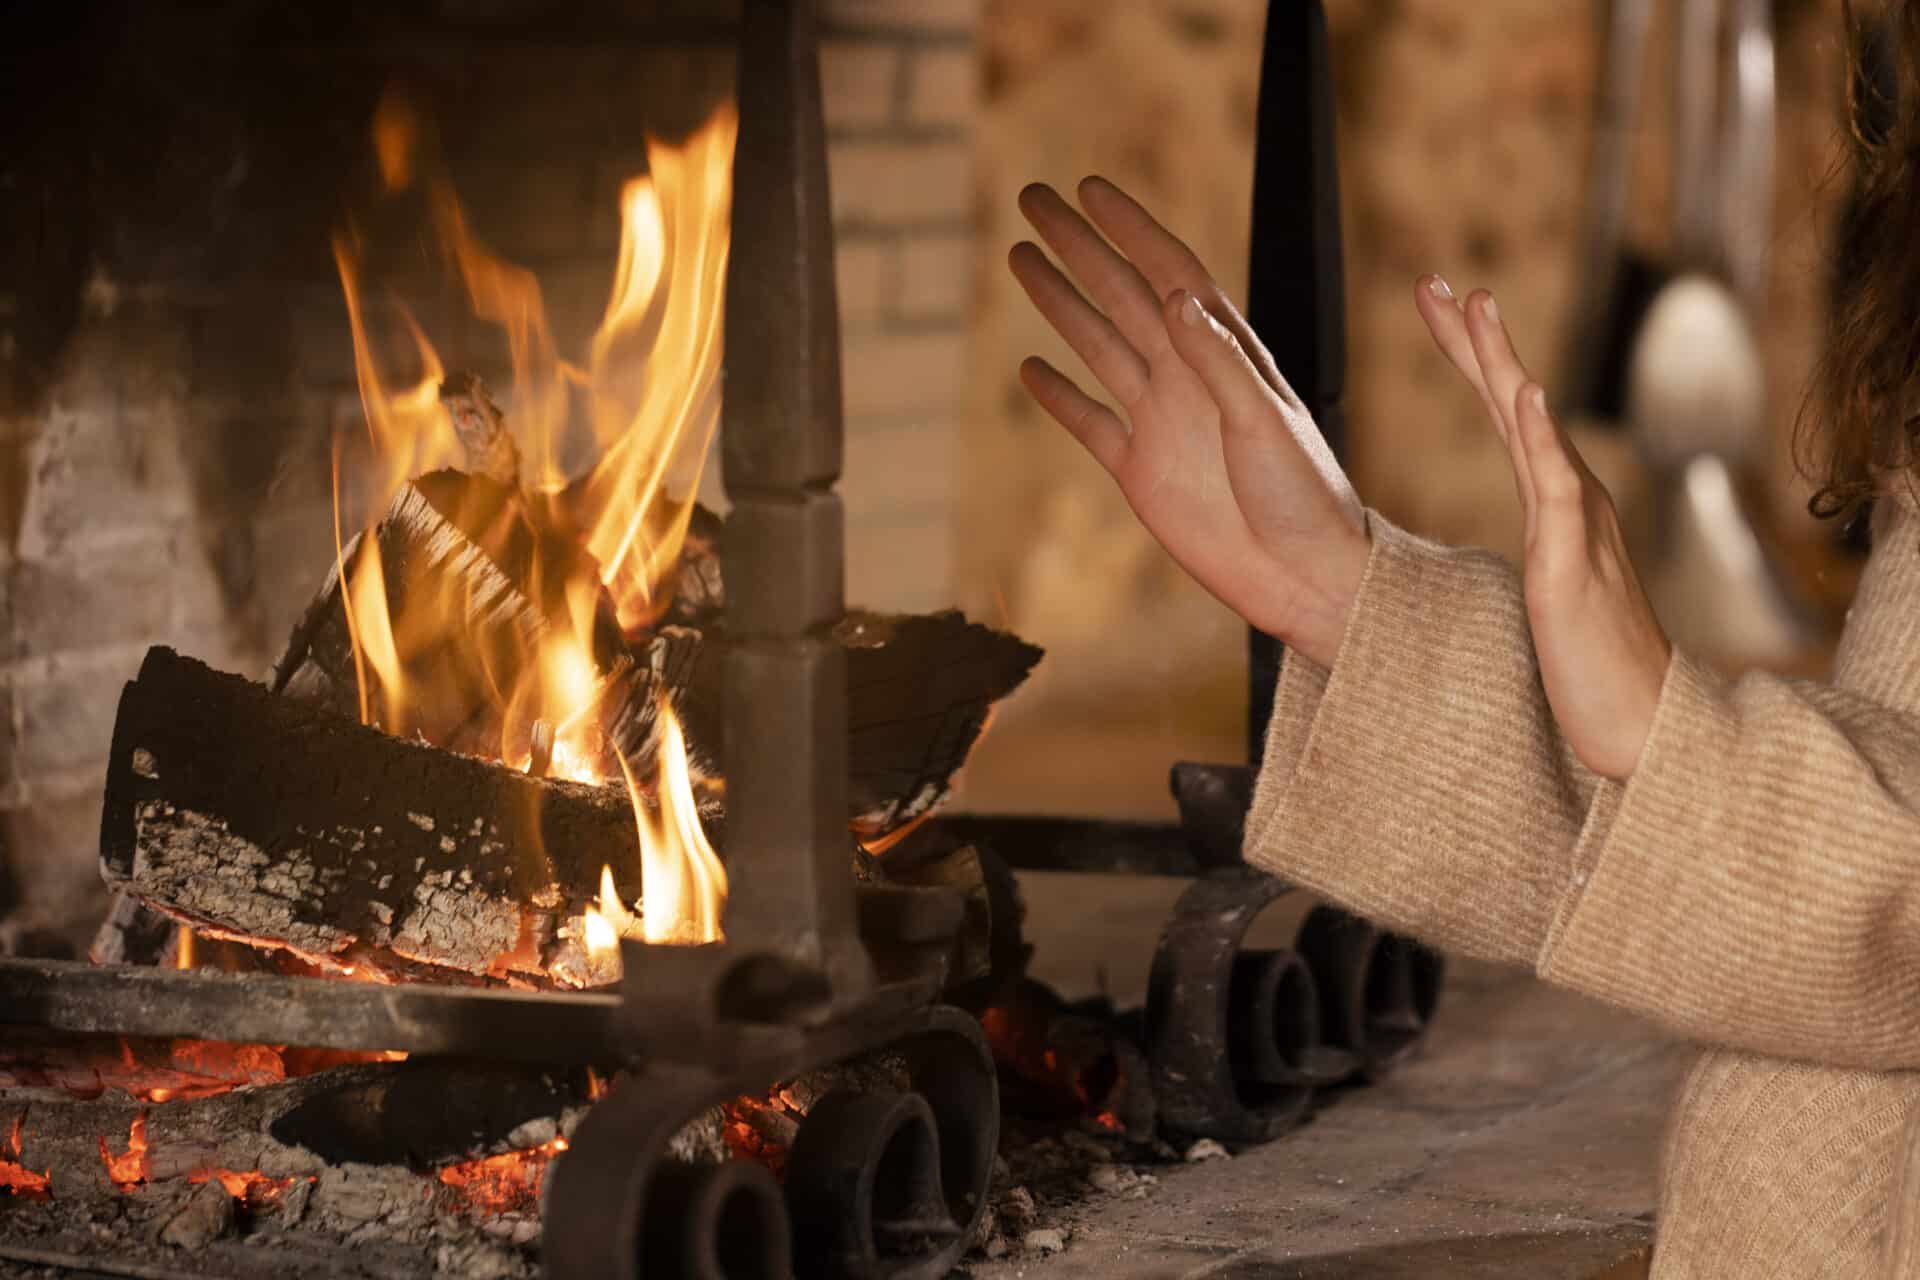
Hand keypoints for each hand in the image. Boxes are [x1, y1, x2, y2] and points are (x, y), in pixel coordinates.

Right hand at [1008, 177, 1368, 666]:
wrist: (1305, 576)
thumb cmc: (1305, 497)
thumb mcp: (1266, 421)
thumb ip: (1219, 361)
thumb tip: (1173, 297)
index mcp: (1227, 354)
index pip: (1170, 272)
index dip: (1130, 228)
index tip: (1090, 189)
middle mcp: (1189, 377)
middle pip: (1121, 294)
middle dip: (1078, 245)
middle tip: (1034, 198)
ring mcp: (1162, 422)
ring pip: (1098, 345)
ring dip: (1060, 301)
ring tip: (1021, 258)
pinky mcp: (1142, 473)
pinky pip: (1090, 422)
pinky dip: (1059, 395)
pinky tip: (1030, 367)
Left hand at [1414, 279, 1671, 779]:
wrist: (1641, 721)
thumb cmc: (1595, 664)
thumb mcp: (1552, 593)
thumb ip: (1546, 551)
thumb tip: (1538, 533)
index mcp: (1556, 502)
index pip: (1504, 414)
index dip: (1472, 359)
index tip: (1438, 305)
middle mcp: (1569, 498)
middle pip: (1511, 402)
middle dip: (1473, 339)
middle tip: (1436, 281)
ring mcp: (1573, 525)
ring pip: (1530, 428)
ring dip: (1503, 362)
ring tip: (1477, 305)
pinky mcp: (1570, 563)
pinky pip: (1555, 487)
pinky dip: (1538, 435)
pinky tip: (1524, 390)